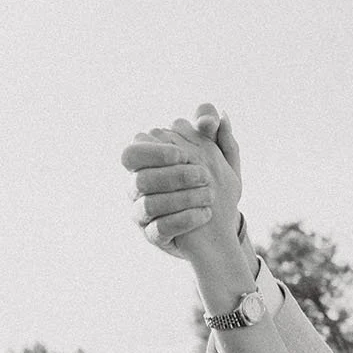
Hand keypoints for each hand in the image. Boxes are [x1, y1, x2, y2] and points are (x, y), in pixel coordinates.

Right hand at [121, 105, 243, 260]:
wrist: (220, 223)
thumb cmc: (211, 183)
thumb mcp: (217, 157)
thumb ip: (212, 133)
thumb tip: (213, 116)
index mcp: (145, 163)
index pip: (132, 153)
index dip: (155, 153)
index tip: (184, 155)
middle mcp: (137, 188)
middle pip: (139, 180)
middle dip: (173, 176)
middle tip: (204, 176)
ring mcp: (142, 214)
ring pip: (148, 205)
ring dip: (182, 198)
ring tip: (210, 196)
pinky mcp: (154, 236)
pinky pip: (160, 230)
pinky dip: (185, 220)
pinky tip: (206, 214)